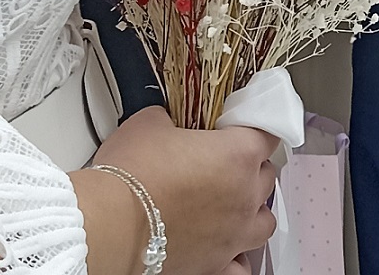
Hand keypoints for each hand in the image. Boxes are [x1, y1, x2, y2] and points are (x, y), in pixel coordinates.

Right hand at [82, 107, 276, 274]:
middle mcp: (244, 196)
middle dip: (249, 167)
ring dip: (252, 210)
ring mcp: (234, 234)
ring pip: (264, 221)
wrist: (111, 224)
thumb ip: (169, 118)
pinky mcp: (216, 265)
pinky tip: (224, 248)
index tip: (238, 129)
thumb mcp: (149, 124)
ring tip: (230, 205)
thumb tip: (166, 121)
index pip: (267, 135)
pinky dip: (237, 257)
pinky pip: (242, 266)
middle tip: (222, 163)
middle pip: (266, 176)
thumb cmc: (131, 175)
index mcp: (238, 155)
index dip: (253, 128)